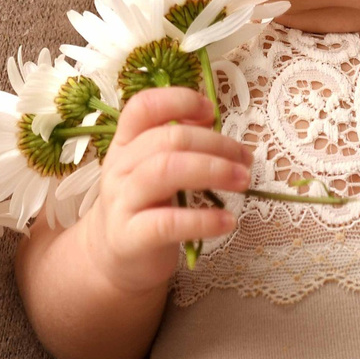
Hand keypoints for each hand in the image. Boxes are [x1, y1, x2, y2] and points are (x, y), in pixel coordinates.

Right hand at [80, 86, 252, 295]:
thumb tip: (211, 118)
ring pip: (165, 171)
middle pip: (167, 139)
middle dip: (215, 143)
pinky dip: (203, 220)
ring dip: (213, 171)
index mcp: (126, 143)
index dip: (179, 100)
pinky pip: (168, 223)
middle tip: (246, 159)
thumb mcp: (155, 168)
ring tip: (242, 181)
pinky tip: (227, 221)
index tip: (211, 111)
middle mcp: (119, 167)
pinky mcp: (130, 237)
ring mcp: (122, 202)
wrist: (114, 258)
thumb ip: (178, 143)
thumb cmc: (146, 206)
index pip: (143, 107)